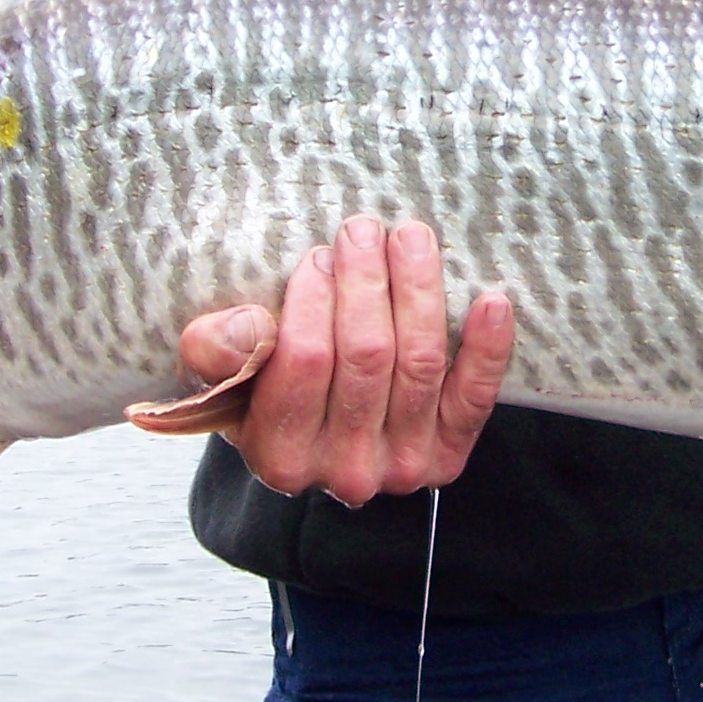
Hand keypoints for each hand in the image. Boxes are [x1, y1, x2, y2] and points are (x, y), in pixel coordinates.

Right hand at [164, 216, 512, 504]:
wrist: (311, 435)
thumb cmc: (258, 390)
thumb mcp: (216, 371)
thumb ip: (212, 349)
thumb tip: (249, 328)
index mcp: (279, 455)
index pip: (303, 361)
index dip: (312, 299)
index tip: (315, 256)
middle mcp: (344, 471)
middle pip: (366, 356)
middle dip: (366, 281)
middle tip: (361, 230)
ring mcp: (402, 467)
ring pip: (418, 363)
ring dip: (419, 290)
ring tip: (409, 238)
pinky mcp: (447, 454)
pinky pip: (473, 399)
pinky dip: (486, 349)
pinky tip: (490, 302)